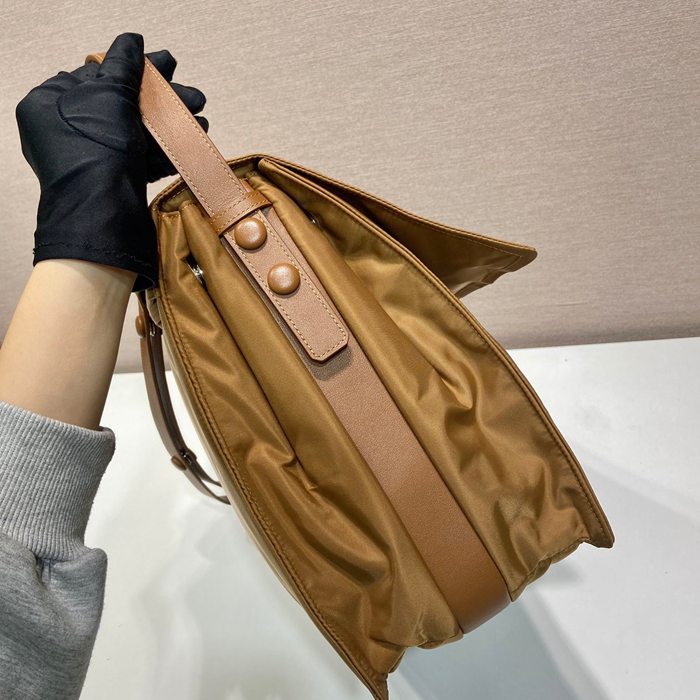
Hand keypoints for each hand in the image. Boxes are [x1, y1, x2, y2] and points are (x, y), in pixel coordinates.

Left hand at [15, 32, 208, 291]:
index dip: (134, 69)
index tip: (168, 66)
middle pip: (122, 105)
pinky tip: (188, 143)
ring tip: (200, 120)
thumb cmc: (96, 153)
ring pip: (136, 133)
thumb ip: (123, 67)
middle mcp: (68, 132)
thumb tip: (132, 43)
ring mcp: (91, 159)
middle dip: (162, 101)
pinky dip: (164, 150)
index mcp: (51, 105)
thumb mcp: (110, 96)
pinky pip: (140, 159)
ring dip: (170, 126)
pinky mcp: (113, 182)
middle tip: (195, 97)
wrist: (103, 217)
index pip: (96, 75)